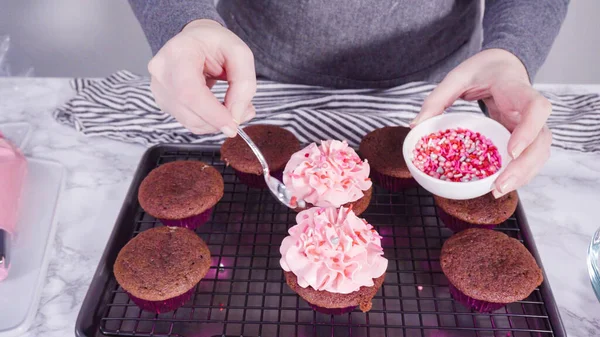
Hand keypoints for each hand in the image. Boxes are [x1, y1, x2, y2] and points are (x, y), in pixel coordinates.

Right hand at [148, 19, 256, 136]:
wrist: (195, 39)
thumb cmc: (215, 42)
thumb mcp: (240, 53)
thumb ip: (244, 83)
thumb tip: (236, 115)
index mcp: (178, 52)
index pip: (190, 91)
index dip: (212, 113)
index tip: (233, 124)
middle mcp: (162, 71)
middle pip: (189, 110)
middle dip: (219, 119)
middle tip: (243, 112)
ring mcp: (159, 88)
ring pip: (189, 121)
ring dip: (215, 122)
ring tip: (233, 106)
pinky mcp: (163, 101)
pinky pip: (188, 121)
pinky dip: (207, 121)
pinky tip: (218, 108)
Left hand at [411, 49, 551, 197]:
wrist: (502, 64)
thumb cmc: (482, 70)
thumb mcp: (457, 77)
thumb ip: (437, 99)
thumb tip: (415, 126)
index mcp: (515, 89)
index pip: (535, 107)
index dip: (529, 131)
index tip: (511, 152)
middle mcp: (529, 109)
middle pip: (542, 139)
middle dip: (524, 166)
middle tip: (498, 186)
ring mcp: (531, 123)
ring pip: (540, 152)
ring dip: (523, 175)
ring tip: (497, 190)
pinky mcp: (526, 135)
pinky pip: (530, 156)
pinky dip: (520, 173)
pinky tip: (501, 185)